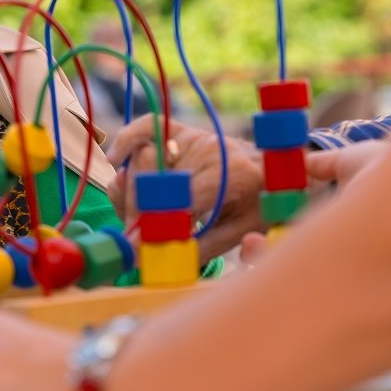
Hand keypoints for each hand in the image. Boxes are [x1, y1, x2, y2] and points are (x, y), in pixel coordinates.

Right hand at [108, 116, 387, 260]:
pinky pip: (147, 127)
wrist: (274, 167)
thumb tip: (158, 263)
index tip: (135, 247)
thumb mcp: (242, 232)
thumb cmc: (260, 204)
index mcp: (234, 176)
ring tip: (133, 214)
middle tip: (133, 237)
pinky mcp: (183, 129)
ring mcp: (196, 137)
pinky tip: (115, 160)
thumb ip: (201, 248)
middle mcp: (212, 150)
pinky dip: (127, 141)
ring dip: (129, 189)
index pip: (184, 199)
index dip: (156, 224)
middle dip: (138, 212)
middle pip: (156, 180)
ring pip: (144, 159)